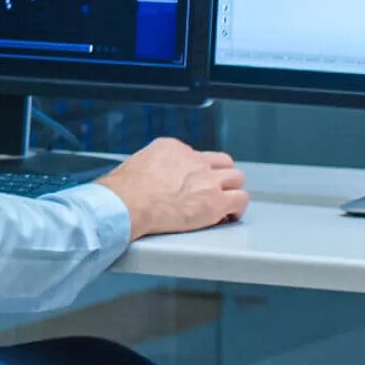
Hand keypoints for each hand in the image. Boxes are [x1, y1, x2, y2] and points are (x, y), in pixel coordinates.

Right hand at [96, 138, 247, 240]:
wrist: (129, 202)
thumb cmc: (125, 190)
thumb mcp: (138, 163)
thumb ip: (153, 168)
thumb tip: (150, 180)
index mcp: (173, 148)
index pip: (197, 156)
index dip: (198, 172)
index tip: (193, 183)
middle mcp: (194, 159)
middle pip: (222, 163)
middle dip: (220, 177)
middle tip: (214, 191)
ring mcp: (207, 179)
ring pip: (236, 178)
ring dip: (231, 190)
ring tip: (225, 204)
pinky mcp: (215, 201)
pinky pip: (240, 200)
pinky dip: (237, 208)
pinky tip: (229, 216)